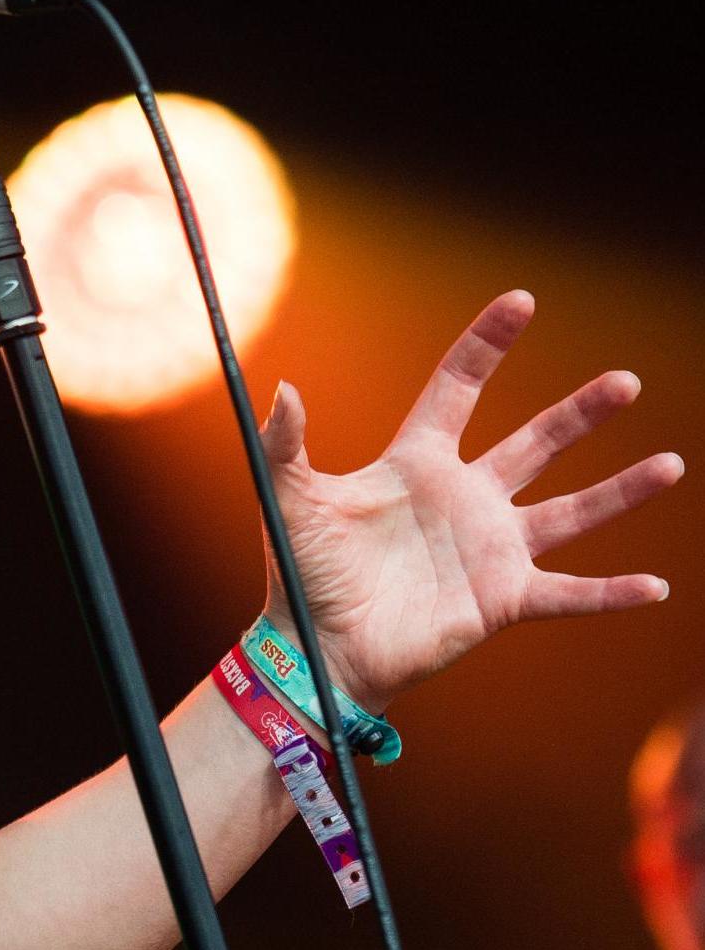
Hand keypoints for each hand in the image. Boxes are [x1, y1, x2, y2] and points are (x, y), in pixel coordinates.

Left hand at [255, 290, 682, 714]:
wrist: (318, 647)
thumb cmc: (303, 571)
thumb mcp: (290, 499)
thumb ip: (286, 445)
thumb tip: (283, 388)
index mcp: (417, 463)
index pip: (458, 387)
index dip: (488, 345)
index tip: (522, 301)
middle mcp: (466, 497)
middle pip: (536, 442)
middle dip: (580, 412)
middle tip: (625, 380)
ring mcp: (492, 548)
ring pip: (572, 510)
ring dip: (621, 491)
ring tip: (670, 463)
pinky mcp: (504, 599)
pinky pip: (570, 593)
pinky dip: (611, 593)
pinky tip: (656, 586)